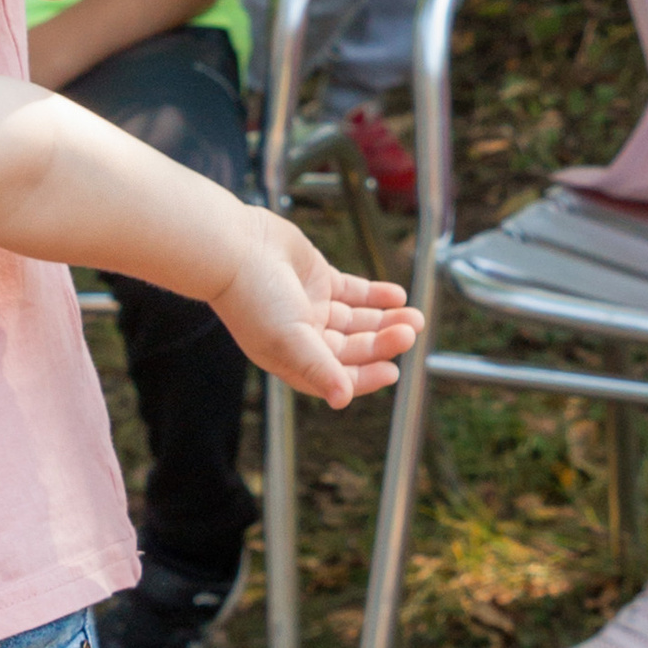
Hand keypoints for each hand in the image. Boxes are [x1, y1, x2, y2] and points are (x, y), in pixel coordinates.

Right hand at [213, 212, 423, 407]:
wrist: (233, 248)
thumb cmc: (251, 297)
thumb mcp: (288, 339)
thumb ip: (318, 367)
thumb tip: (342, 400)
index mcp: (293, 359)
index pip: (339, 376)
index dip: (367, 377)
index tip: (393, 371)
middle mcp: (305, 337)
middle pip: (355, 346)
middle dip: (383, 341)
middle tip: (409, 332)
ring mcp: (313, 307)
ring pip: (359, 320)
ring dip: (386, 320)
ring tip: (414, 317)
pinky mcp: (318, 279)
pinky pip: (354, 292)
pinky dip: (377, 296)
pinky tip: (397, 296)